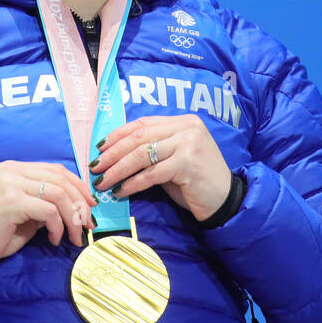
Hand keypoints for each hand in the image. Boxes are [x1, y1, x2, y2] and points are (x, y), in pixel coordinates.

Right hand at [0, 161, 97, 263]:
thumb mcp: (26, 212)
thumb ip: (46, 202)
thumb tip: (76, 205)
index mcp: (15, 168)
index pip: (56, 169)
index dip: (78, 185)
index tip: (90, 205)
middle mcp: (12, 170)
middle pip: (60, 179)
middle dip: (80, 203)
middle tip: (88, 225)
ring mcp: (11, 183)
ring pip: (58, 194)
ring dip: (72, 217)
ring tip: (73, 236)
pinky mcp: (12, 201)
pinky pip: (48, 211)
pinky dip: (57, 227)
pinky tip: (53, 239)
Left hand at [91, 115, 233, 222]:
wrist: (225, 200)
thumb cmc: (196, 181)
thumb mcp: (174, 159)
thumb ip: (153, 150)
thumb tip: (115, 155)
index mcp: (183, 122)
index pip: (143, 123)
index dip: (118, 135)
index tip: (99, 148)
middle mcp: (186, 127)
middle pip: (139, 137)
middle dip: (113, 153)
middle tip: (96, 167)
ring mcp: (188, 143)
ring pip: (142, 154)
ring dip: (118, 169)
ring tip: (103, 181)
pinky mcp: (188, 163)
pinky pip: (152, 173)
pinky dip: (133, 183)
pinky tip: (121, 191)